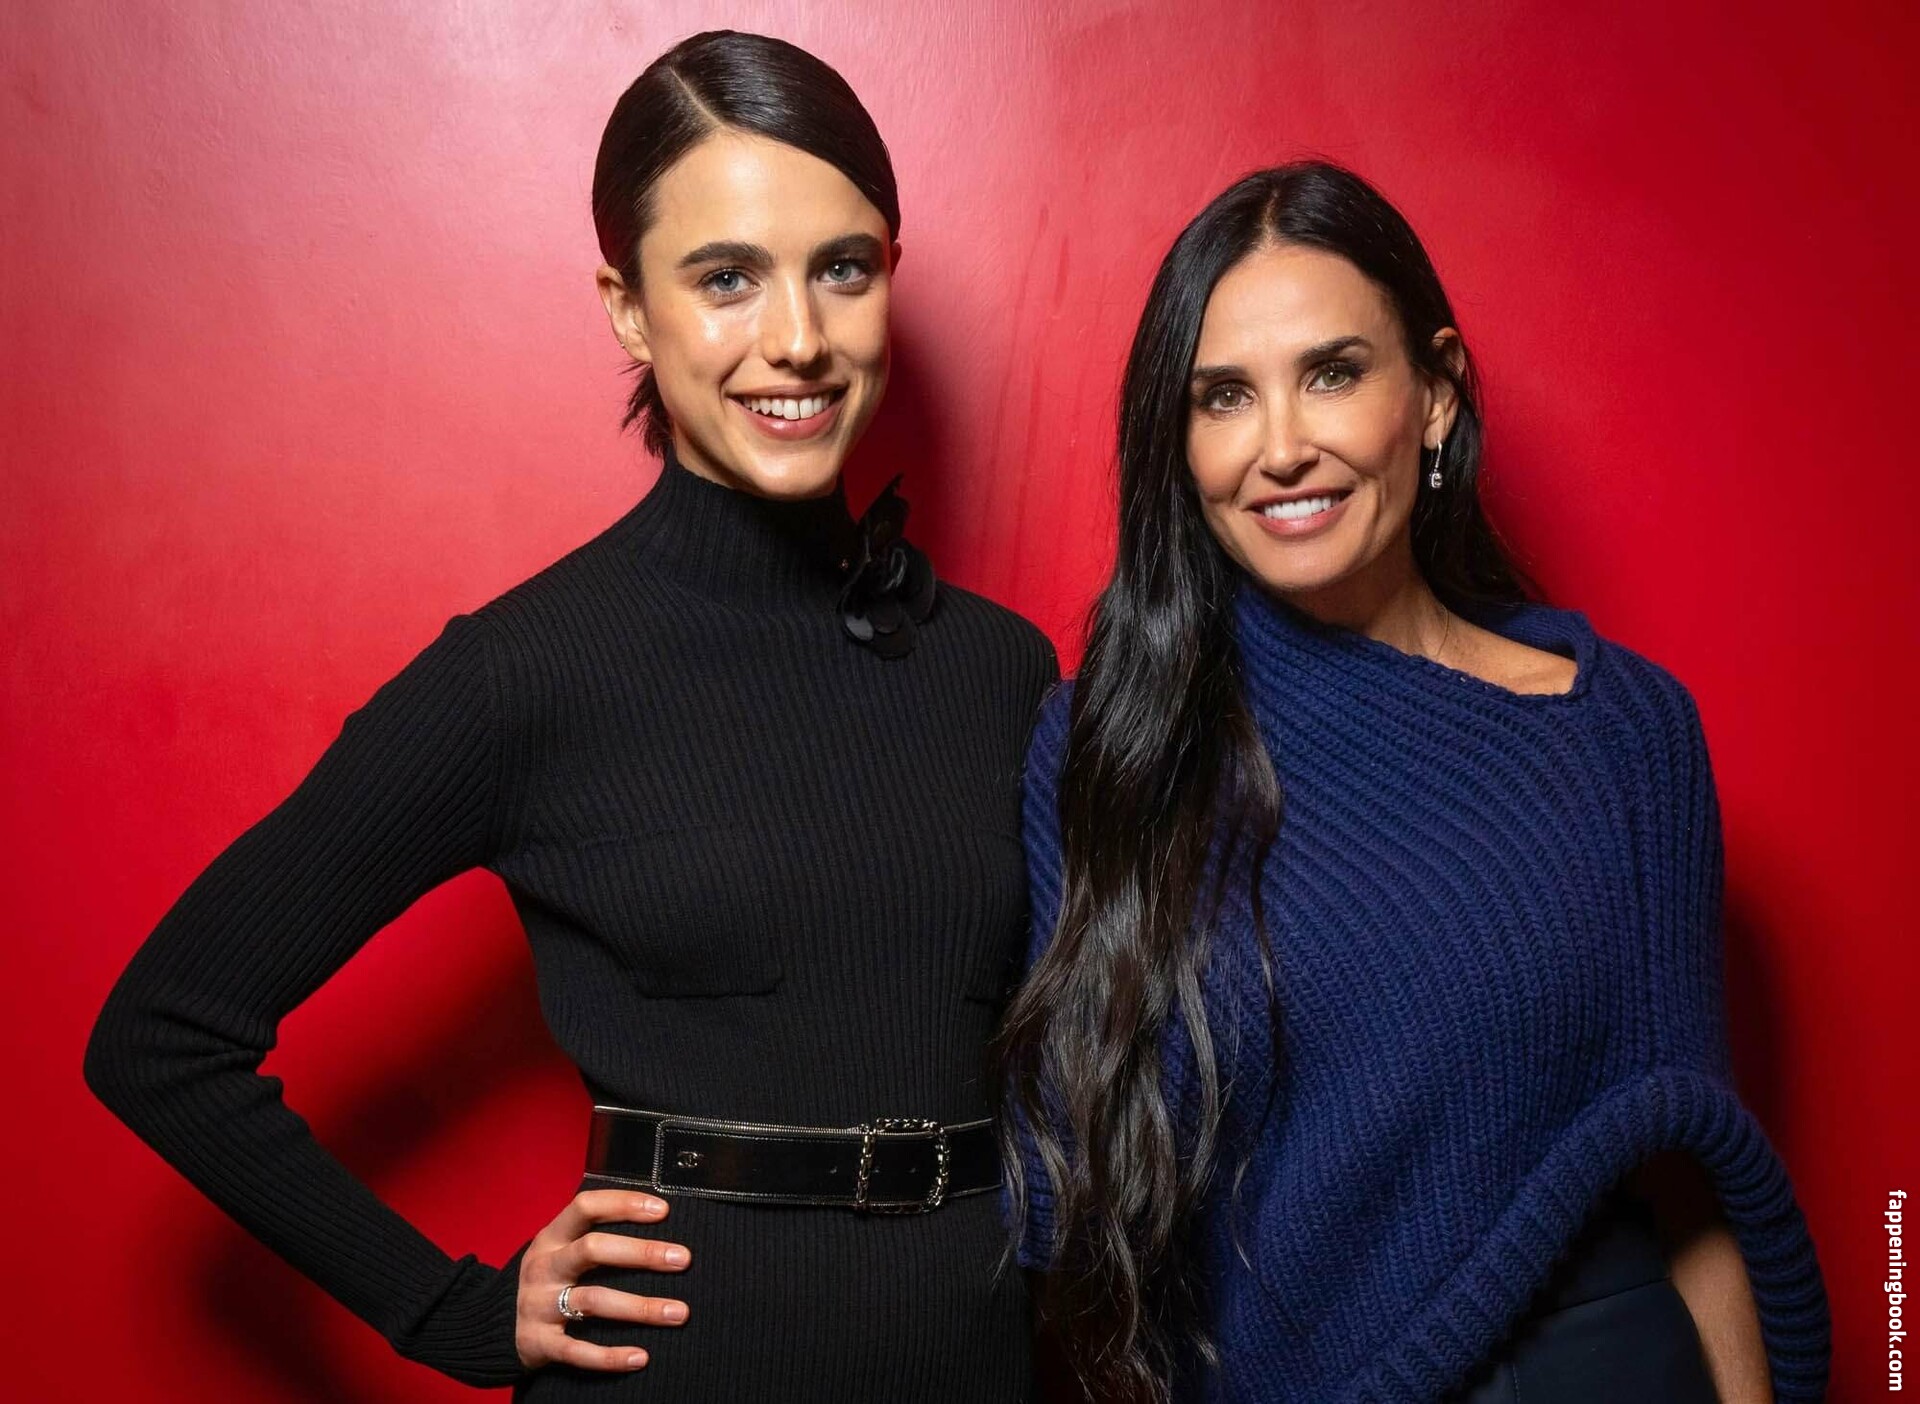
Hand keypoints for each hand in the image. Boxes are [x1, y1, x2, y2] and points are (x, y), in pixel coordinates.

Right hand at [514, 1188, 691, 1372]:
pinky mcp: (539, 1343)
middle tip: (683, 1259)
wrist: (489, 1325)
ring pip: (593, 1301)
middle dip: (641, 1253)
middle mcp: (544, 1267)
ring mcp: (538, 1305)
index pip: (586, 1207)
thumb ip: (593, 1233)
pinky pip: (577, 1351)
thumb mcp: (558, 1247)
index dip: (624, 1204)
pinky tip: (641, 1357)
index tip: (664, 1210)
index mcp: (551, 1237)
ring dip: (640, 1307)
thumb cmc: (546, 1278)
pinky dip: (610, 1356)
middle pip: (592, 1250)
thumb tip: (657, 1216)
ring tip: (679, 1312)